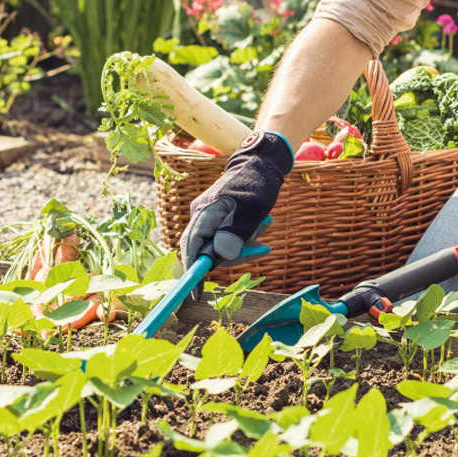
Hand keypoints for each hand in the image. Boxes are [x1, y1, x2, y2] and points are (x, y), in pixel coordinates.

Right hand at [180, 131, 293, 267]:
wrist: (262, 162)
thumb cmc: (256, 183)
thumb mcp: (250, 210)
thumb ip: (235, 233)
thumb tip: (222, 256)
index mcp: (204, 213)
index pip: (191, 247)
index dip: (193, 271)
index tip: (197, 294)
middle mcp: (202, 216)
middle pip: (208, 249)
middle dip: (235, 253)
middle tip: (262, 249)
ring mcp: (211, 216)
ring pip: (222, 243)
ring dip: (245, 242)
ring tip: (266, 225)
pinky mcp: (221, 217)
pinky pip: (229, 235)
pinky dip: (246, 236)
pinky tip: (264, 224)